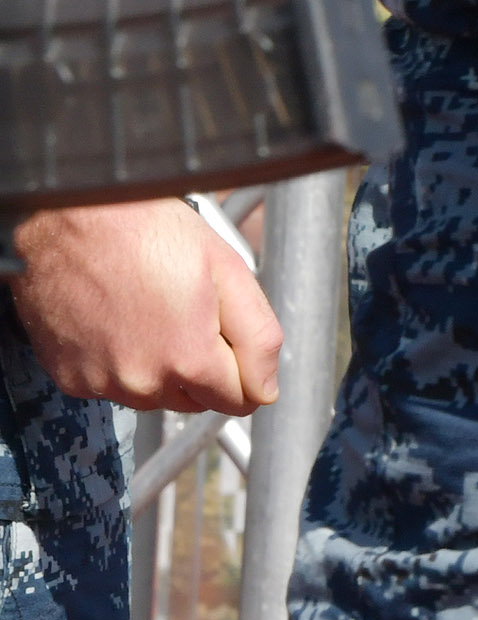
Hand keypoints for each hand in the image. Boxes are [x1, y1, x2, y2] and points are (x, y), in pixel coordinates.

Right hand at [6, 199, 282, 412]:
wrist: (70, 219)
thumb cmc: (144, 231)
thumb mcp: (228, 270)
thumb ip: (258, 337)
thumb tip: (266, 388)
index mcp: (188, 359)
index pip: (239, 400)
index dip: (245, 368)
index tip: (233, 339)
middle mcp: (141, 382)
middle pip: (196, 400)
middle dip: (204, 368)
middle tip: (191, 314)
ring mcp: (100, 382)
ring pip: (154, 395)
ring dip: (162, 367)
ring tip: (153, 311)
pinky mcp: (69, 376)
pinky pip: (112, 384)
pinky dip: (121, 363)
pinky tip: (120, 321)